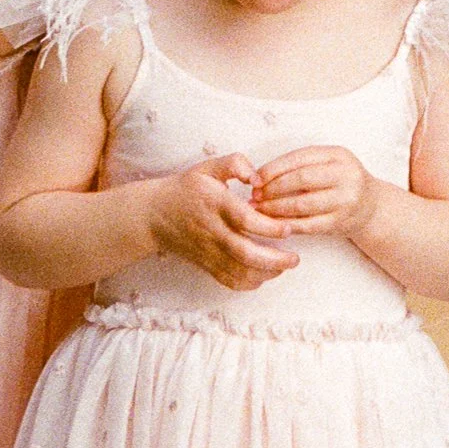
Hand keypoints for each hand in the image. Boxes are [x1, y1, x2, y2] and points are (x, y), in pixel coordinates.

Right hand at [149, 156, 297, 291]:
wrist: (154, 215)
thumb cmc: (186, 190)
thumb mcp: (207, 168)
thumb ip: (234, 163)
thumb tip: (257, 176)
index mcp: (216, 205)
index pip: (245, 220)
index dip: (269, 227)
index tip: (287, 228)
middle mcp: (213, 231)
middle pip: (245, 253)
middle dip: (275, 260)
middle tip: (294, 258)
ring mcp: (209, 252)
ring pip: (240, 272)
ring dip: (266, 274)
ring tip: (284, 266)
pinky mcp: (206, 264)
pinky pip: (229, 281)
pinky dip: (249, 283)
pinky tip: (264, 274)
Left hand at [252, 146, 379, 239]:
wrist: (371, 207)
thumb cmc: (340, 183)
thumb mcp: (327, 164)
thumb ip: (299, 165)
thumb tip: (258, 176)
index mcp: (338, 155)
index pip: (299, 158)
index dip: (273, 168)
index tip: (255, 178)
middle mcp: (345, 176)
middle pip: (300, 180)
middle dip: (272, 188)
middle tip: (255, 195)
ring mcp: (345, 200)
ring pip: (302, 204)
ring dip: (275, 208)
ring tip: (259, 209)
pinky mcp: (340, 223)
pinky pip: (307, 225)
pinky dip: (286, 224)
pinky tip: (273, 223)